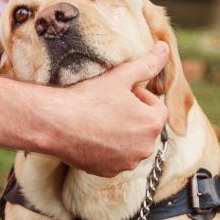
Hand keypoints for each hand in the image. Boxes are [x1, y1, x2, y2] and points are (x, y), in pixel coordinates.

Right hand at [50, 42, 169, 176]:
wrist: (55, 123)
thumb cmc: (89, 98)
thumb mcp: (121, 76)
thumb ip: (147, 64)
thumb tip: (165, 48)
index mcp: (152, 124)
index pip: (157, 107)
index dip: (140, 96)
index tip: (120, 92)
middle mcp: (144, 148)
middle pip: (145, 127)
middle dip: (133, 116)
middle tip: (109, 104)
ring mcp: (127, 163)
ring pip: (131, 144)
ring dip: (123, 133)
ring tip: (100, 120)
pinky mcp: (109, 172)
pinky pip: (116, 158)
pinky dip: (109, 149)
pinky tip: (92, 136)